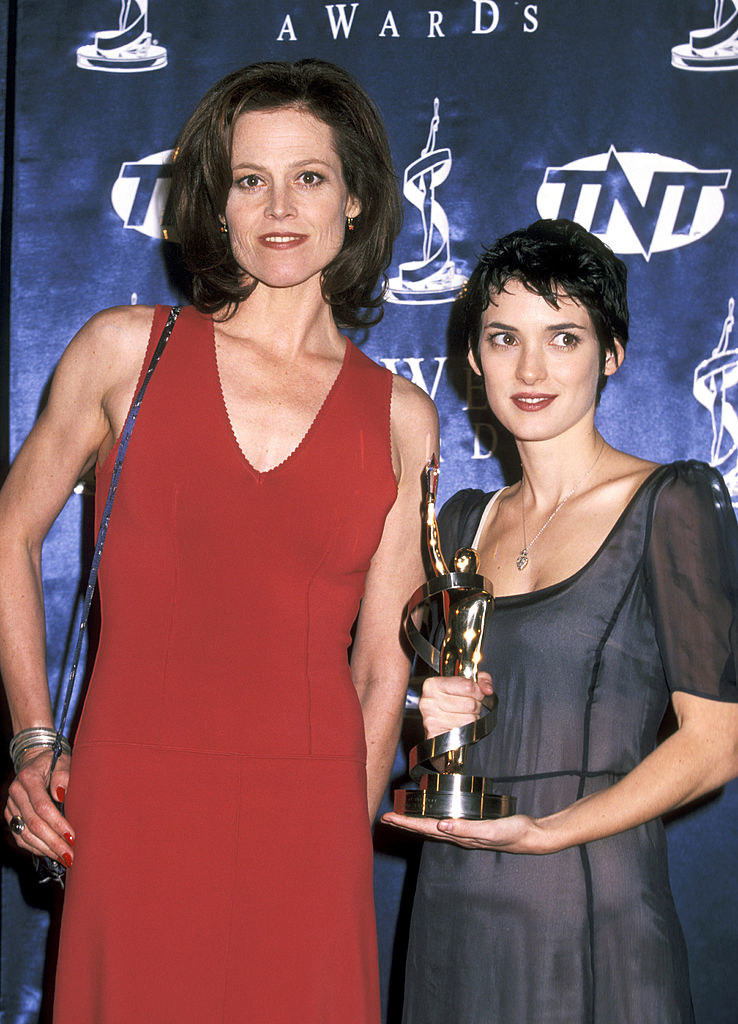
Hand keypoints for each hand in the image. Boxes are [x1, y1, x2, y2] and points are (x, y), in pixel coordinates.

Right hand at [5, 748, 73, 866]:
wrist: (34, 760)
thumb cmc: (54, 761)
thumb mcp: (63, 761)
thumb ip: (63, 775)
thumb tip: (61, 795)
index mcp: (28, 778)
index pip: (42, 806)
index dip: (57, 823)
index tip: (72, 836)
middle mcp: (16, 793)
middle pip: (33, 824)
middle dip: (53, 842)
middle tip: (71, 855)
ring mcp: (11, 806)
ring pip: (25, 834)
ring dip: (45, 849)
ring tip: (64, 858)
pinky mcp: (11, 816)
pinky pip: (20, 837)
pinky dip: (36, 848)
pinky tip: (51, 854)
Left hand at [381, 809, 554, 854]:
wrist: (532, 836)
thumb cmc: (513, 832)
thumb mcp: (491, 830)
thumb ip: (467, 829)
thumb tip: (441, 826)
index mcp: (459, 836)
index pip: (426, 828)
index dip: (406, 823)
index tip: (388, 818)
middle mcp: (458, 836)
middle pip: (424, 830)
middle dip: (404, 824)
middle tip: (385, 817)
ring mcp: (464, 833)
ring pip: (432, 828)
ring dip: (414, 823)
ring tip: (400, 817)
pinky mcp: (471, 827)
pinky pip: (444, 824)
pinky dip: (431, 820)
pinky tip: (430, 817)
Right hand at [419, 671, 493, 738]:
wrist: (434, 719)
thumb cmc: (449, 700)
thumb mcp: (463, 683)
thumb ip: (480, 680)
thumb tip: (487, 689)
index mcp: (433, 684)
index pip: (467, 686)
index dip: (477, 691)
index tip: (476, 692)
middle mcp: (429, 701)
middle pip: (470, 704)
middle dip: (475, 706)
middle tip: (469, 706)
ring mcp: (431, 719)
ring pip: (469, 719)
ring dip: (472, 718)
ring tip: (464, 715)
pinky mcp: (436, 735)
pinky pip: (464, 732)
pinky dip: (466, 730)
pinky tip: (459, 725)